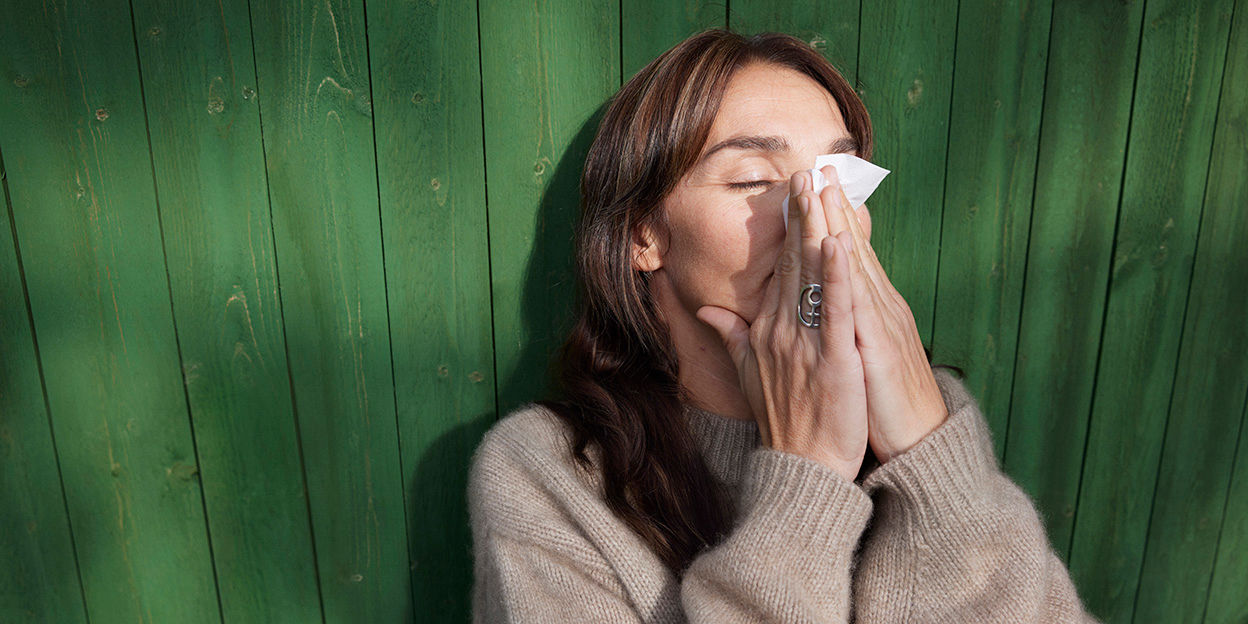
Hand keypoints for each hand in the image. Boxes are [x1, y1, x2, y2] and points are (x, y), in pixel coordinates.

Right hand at [696, 170, 868, 481]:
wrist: (801, 469)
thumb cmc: (781, 423)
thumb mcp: (747, 374)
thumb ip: (729, 335)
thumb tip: (706, 307)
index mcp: (767, 330)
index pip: (779, 269)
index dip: (789, 229)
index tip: (794, 193)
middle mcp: (782, 330)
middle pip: (793, 261)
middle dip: (800, 214)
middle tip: (805, 170)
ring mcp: (806, 342)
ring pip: (813, 276)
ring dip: (817, 229)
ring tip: (820, 189)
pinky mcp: (833, 358)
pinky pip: (835, 310)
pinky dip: (838, 276)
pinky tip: (840, 243)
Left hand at [812, 164, 948, 463]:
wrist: (916, 443)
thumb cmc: (877, 404)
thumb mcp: (847, 359)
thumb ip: (825, 329)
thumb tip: (811, 309)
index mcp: (866, 309)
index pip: (841, 257)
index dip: (825, 221)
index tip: (809, 187)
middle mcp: (877, 306)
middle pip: (849, 248)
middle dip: (830, 207)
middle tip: (815, 165)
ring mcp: (879, 322)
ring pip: (854, 264)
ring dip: (838, 223)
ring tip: (824, 185)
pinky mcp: (877, 346)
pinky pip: (859, 304)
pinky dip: (847, 272)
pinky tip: (838, 242)